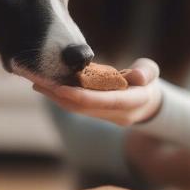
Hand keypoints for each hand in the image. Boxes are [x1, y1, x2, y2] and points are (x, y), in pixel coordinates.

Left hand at [32, 58, 161, 125]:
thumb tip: (137, 77)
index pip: (105, 101)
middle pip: (83, 108)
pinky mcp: (96, 114)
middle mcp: (117, 114)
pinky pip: (76, 107)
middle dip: (60, 96)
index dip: (82, 96)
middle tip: (39, 82)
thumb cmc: (148, 81)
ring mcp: (105, 117)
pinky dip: (62, 97)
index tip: (61, 88)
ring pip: (77, 109)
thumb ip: (146, 72)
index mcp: (132, 103)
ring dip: (56, 98)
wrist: (148, 102)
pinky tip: (47, 87)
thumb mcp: (152, 73)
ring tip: (37, 84)